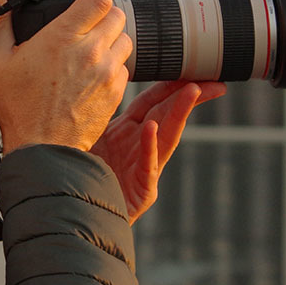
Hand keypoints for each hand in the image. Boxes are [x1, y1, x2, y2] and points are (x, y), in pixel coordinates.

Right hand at [0, 0, 131, 153]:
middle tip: (89, 18)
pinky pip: (124, 66)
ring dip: (112, 36)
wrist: (42, 149)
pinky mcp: (115, 92)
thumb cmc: (18, 106)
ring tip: (93, 45)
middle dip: (104, 11)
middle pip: (117, 14)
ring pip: (125, 39)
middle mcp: (91, 51)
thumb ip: (2, 20)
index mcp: (64, 37)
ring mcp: (107, 72)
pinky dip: (114, 63)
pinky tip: (95, 70)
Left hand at [90, 80, 225, 223]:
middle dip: (190, 96)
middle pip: (167, 115)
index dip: (170, 85)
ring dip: (179, 113)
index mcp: (126, 131)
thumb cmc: (77, 175)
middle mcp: (138, 147)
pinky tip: (150, 129)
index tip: (190, 70)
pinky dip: (149, 147)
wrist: (74, 214)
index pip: (153, 101)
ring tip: (192, 91)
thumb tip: (90, 79)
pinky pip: (146, 166)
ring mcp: (143, 169)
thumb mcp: (85, 137)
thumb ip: (93, 114)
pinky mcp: (140, 191)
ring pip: (166, 137)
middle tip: (211, 82)